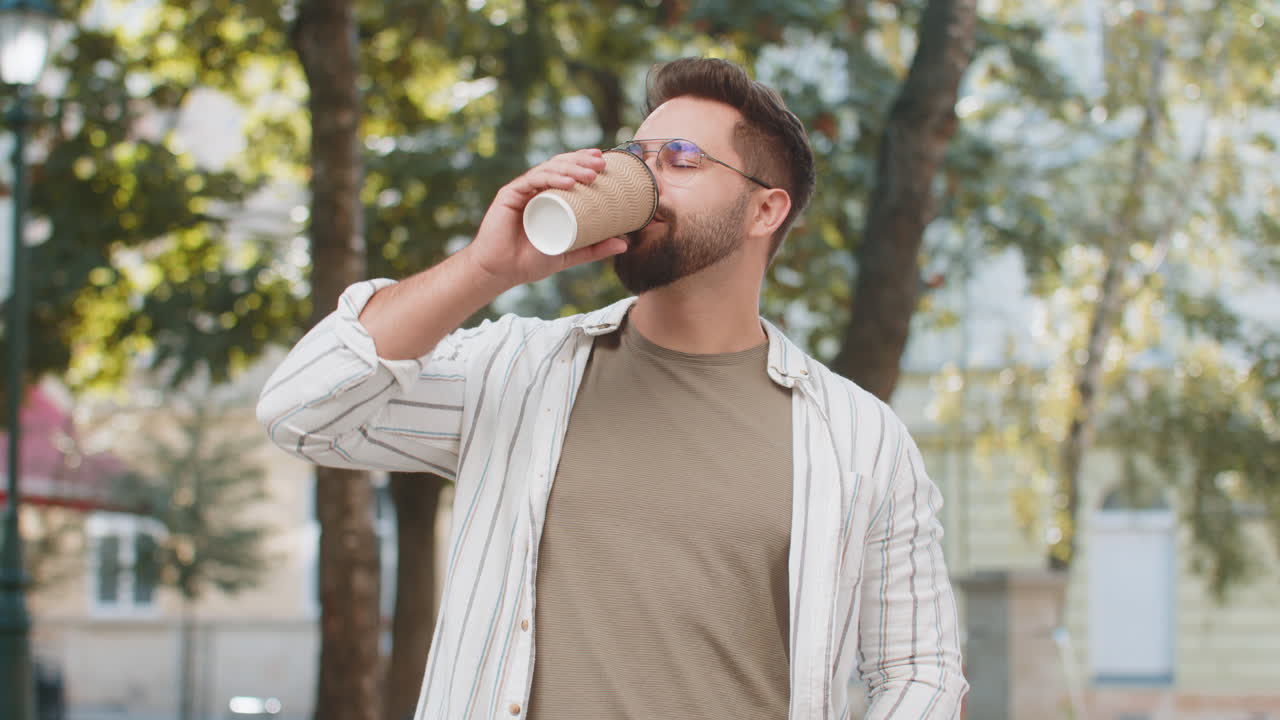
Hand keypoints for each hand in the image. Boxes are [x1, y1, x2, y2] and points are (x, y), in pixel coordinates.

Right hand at [461, 148, 629, 288]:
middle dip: (582, 161)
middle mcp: (535, 188)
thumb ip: (594, 249)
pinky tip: (567, 182)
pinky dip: (550, 179)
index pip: (567, 171)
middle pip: (560, 165)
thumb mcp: (570, 253)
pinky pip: (532, 181)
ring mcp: (522, 190)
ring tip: (590, 175)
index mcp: (547, 195)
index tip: (605, 161)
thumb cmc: (531, 261)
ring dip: (571, 168)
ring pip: (549, 169)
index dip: (584, 162)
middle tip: (602, 164)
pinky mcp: (509, 194)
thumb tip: (625, 243)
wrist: (501, 271)